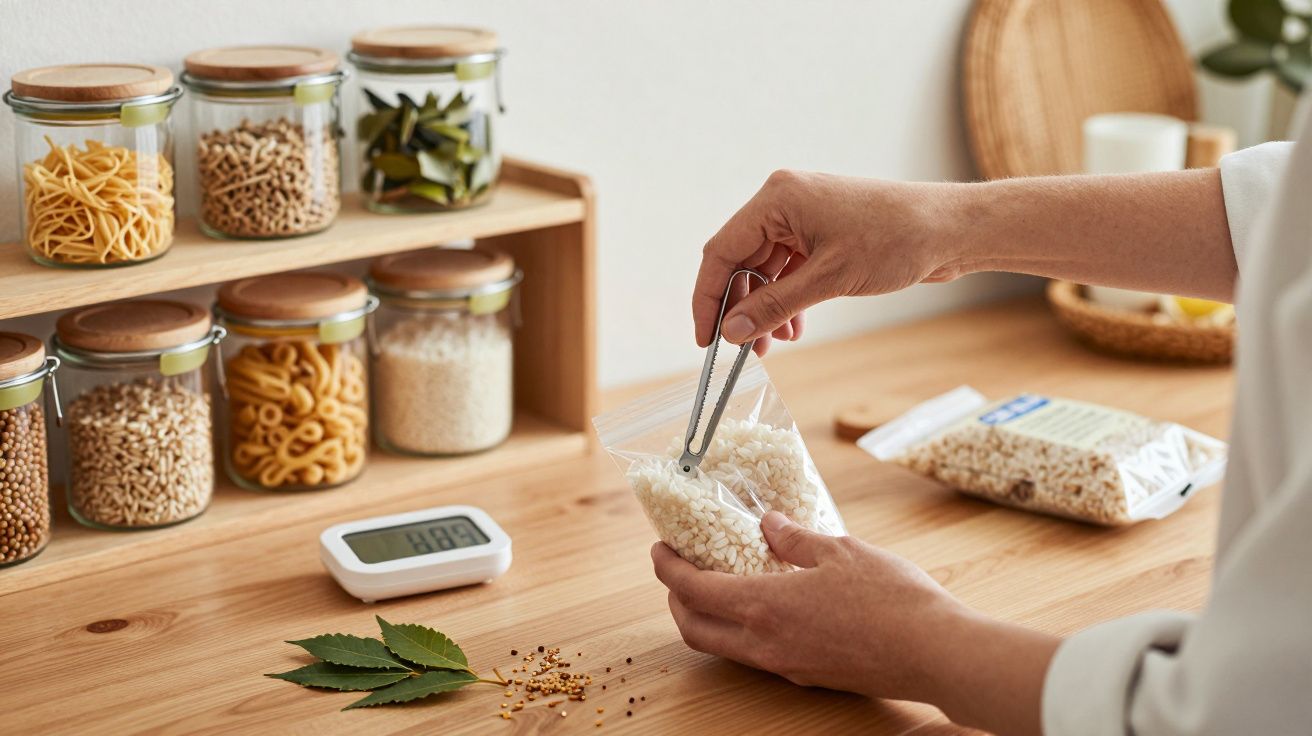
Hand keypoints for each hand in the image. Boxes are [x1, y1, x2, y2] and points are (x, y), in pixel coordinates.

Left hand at [650, 511, 1057, 734]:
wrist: (936, 653)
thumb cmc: (893, 599)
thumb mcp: (841, 550)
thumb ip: (796, 539)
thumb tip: (769, 525)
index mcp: (765, 607)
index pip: (694, 591)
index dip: (668, 570)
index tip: (659, 550)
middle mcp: (766, 644)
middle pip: (695, 630)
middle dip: (675, 600)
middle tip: (677, 570)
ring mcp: (786, 667)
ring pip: (723, 648)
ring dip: (706, 619)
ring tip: (715, 585)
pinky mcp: (808, 676)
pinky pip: (755, 656)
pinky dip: (740, 631)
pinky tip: (762, 606)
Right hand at [694, 171, 964, 354]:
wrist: (950, 230)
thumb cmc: (895, 241)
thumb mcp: (828, 279)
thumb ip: (773, 306)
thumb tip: (731, 332)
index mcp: (777, 199)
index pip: (721, 251)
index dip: (708, 298)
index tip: (706, 339)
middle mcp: (784, 202)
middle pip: (739, 261)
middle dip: (740, 307)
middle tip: (743, 349)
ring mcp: (802, 217)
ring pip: (763, 269)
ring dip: (765, 308)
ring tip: (773, 344)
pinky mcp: (821, 233)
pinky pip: (787, 269)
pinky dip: (786, 299)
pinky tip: (794, 327)